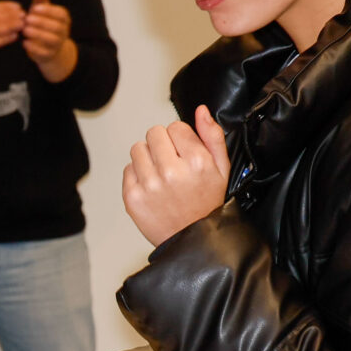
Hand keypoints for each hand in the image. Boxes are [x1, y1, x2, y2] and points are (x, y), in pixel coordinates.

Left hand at [20, 0, 75, 81]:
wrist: (49, 49)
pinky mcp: (49, 55)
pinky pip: (43, 53)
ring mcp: (57, 44)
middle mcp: (63, 31)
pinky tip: (24, 43)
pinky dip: (34, 48)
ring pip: (50, 40)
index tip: (34, 8)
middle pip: (56, 27)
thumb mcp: (42, 9)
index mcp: (63, 18)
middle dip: (41, 22)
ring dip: (37, 34)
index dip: (48, 11)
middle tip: (27, 19)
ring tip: (25, 30)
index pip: (60, 14)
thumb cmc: (44, 23)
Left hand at [122, 105, 231, 245]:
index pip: (175, 126)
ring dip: (148, 157)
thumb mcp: (222, 169)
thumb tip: (201, 110)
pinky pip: (128, 169)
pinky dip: (138, 175)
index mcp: (196, 161)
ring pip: (137, 148)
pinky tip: (152, 187)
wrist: (192, 240)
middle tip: (172, 163)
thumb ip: (213, 136)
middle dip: (163, 144)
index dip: (181, 139)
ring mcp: (149, 185)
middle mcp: (171, 172)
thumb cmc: (207, 204)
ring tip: (161, 175)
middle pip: (154, 133)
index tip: (185, 154)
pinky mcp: (132, 197)